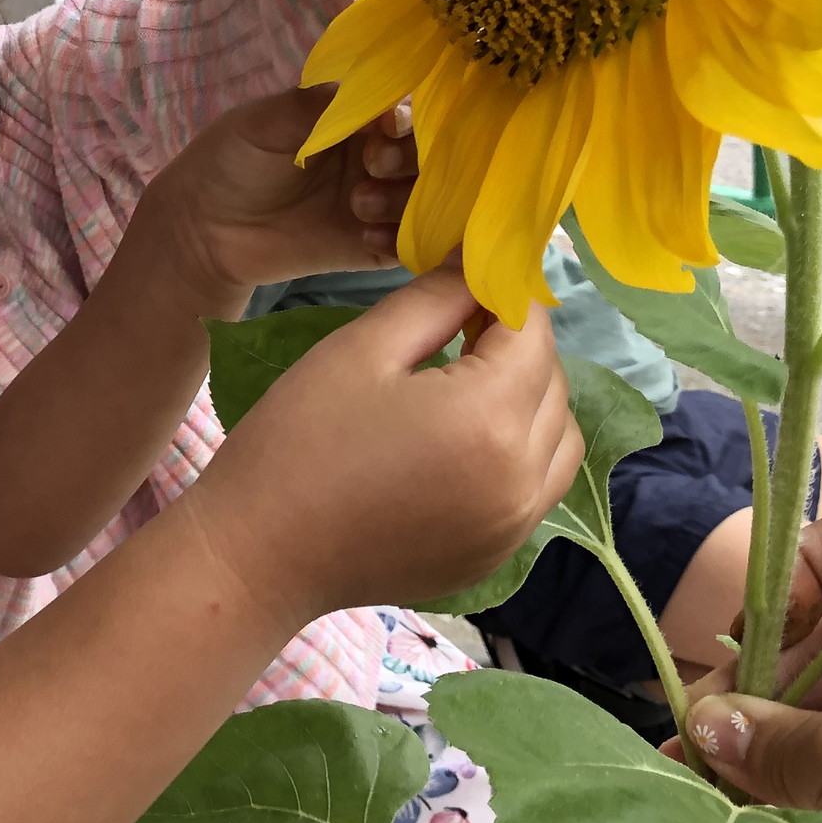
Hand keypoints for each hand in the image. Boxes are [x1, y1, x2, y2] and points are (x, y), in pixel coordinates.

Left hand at [138, 90, 417, 303]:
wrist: (205, 228)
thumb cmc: (233, 161)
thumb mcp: (266, 122)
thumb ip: (314, 106)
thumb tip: (368, 86)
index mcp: (356, 118)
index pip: (408, 110)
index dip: (406, 119)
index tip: (381, 130)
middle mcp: (377, 157)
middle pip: (429, 154)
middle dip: (409, 159)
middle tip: (373, 166)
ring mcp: (380, 202)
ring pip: (427, 199)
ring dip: (404, 200)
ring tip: (359, 205)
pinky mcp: (373, 246)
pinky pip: (411, 245)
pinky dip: (400, 239)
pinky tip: (366, 236)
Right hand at [191, 267, 578, 615]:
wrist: (260, 554)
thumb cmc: (299, 440)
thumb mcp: (361, 350)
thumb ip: (435, 299)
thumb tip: (480, 266)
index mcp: (489, 418)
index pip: (532, 332)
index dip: (504, 295)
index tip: (467, 282)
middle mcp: (522, 478)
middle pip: (554, 384)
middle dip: (518, 346)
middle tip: (459, 329)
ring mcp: (515, 526)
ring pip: (561, 440)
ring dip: (532, 401)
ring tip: (469, 388)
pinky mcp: (497, 556)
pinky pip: (540, 489)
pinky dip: (522, 454)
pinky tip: (464, 444)